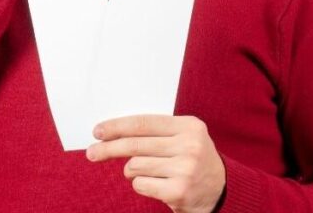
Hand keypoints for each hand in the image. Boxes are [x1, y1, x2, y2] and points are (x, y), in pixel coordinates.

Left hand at [85, 114, 226, 212]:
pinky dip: (140, 184)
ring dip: (132, 170)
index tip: (98, 131)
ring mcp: (185, 168)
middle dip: (109, 148)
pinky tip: (155, 184)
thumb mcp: (184, 137)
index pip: (143, 123)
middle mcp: (189, 145)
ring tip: (146, 172)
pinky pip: (141, 184)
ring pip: (135, 166)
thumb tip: (113, 133)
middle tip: (92, 152)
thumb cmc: (193, 160)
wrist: (220, 189)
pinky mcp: (179, 190)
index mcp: (189, 126)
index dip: (117, 126)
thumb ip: (156, 132)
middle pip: (135, 144)